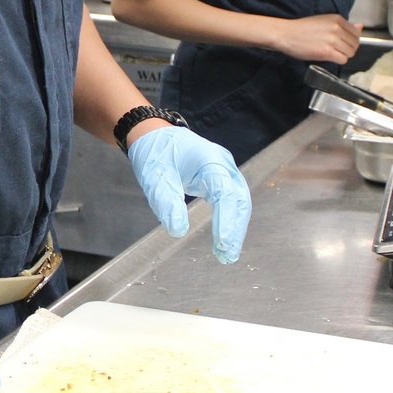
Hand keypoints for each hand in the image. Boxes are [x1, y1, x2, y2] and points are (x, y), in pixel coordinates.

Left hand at [128, 126, 251, 263]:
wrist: (156, 135)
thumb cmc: (155, 153)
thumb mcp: (154, 178)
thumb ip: (166, 202)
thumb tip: (178, 231)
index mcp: (208, 159)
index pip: (224, 193)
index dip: (226, 220)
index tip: (223, 244)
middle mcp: (223, 163)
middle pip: (238, 199)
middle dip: (235, 229)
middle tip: (227, 256)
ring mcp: (225, 170)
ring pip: (238, 202)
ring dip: (235, 228)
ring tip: (226, 255)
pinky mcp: (222, 178)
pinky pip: (232, 201)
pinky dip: (229, 221)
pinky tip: (223, 241)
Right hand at [275, 14, 361, 62]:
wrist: (287, 34)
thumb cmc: (303, 28)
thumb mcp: (324, 21)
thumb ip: (344, 25)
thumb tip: (360, 27)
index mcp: (337, 19)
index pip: (356, 33)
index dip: (351, 40)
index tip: (344, 42)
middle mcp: (337, 28)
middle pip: (355, 44)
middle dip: (348, 48)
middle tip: (337, 49)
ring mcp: (332, 40)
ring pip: (350, 53)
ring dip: (343, 55)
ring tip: (332, 53)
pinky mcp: (327, 52)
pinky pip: (343, 59)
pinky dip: (338, 60)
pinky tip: (329, 57)